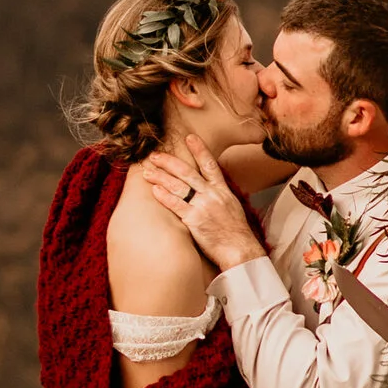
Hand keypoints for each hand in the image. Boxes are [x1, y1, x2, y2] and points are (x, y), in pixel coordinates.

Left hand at [138, 133, 263, 273]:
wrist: (240, 250)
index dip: (199, 149)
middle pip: (187, 172)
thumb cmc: (236, 233)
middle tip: (154, 155)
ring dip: (161, 177)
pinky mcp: (195, 220)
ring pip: (178, 186)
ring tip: (147, 172)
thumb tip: (210, 188)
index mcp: (222, 190)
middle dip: (169, 161)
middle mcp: (212, 194)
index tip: (189, 137)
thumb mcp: (232, 207)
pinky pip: (176, 205)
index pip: (210, 164)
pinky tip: (155, 190)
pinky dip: (165, 196)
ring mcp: (203, 206)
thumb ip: (219, 195)